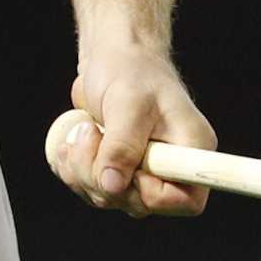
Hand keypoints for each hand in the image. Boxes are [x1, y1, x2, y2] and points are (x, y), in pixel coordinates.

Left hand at [52, 49, 215, 218]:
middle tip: (89, 135)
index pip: (186, 201)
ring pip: (111, 198)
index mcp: (191, 150)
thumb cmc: (130, 70)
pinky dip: (75, 172)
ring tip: (80, 131)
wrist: (112, 57)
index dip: (150, 194)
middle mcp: (172, 166)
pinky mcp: (118, 169)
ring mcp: (143, 171)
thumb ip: (122, 146)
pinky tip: (69, 145)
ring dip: (83, 172)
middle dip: (102, 177)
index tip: (127, 165)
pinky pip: (93, 189)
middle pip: (139, 203)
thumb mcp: (129, 104)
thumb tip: (112, 187)